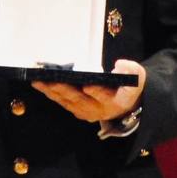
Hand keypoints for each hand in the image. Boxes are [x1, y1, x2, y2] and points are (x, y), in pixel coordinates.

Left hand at [31, 59, 146, 122]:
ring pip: (67, 102)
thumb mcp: (138, 77)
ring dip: (52, 92)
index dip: (97, 92)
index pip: (106, 96)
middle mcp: (100, 109)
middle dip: (64, 90)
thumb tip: (119, 65)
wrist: (125, 104)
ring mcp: (87, 111)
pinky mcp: (77, 110)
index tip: (87, 86)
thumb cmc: (128, 86)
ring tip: (38, 81)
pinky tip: (40, 84)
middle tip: (51, 80)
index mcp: (116, 101)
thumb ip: (132, 70)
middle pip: (80, 99)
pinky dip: (51, 93)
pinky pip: (63, 102)